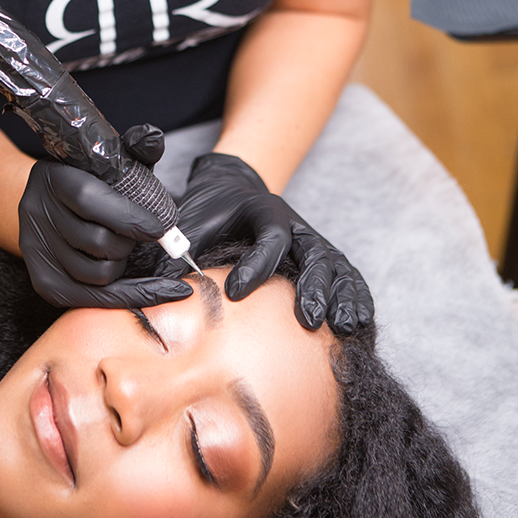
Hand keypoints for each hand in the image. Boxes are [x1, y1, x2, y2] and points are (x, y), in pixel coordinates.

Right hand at [18, 124, 192, 308]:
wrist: (48, 201)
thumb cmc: (89, 178)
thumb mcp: (109, 159)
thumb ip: (135, 148)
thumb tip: (153, 137)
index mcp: (53, 177)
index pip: (89, 200)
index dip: (129, 217)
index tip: (161, 229)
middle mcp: (37, 214)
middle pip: (96, 241)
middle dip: (129, 242)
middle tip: (140, 233)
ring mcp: (35, 250)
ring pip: (96, 273)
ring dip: (122, 264)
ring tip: (123, 247)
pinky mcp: (42, 281)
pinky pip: (90, 298)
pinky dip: (127, 295)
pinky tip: (154, 289)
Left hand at [161, 152, 373, 333]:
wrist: (230, 190)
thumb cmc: (209, 212)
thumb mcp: (191, 224)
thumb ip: (179, 252)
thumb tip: (160, 286)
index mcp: (264, 212)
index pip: (270, 237)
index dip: (256, 265)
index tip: (235, 293)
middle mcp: (296, 226)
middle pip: (315, 253)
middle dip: (313, 287)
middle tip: (308, 319)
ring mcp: (313, 243)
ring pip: (337, 266)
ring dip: (341, 296)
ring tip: (342, 327)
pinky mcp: (322, 261)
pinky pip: (346, 276)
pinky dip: (355, 297)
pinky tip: (356, 323)